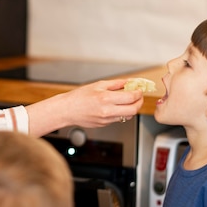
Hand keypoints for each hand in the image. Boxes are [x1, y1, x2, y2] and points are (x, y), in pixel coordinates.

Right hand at [26, 78, 143, 136]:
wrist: (67, 110)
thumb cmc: (79, 97)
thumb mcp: (98, 85)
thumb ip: (116, 84)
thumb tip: (129, 82)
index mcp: (105, 98)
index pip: (131, 97)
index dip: (138, 93)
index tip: (139, 89)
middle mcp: (107, 111)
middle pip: (133, 110)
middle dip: (139, 102)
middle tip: (138, 97)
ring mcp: (106, 120)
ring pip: (127, 116)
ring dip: (131, 108)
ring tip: (128, 101)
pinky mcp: (104, 125)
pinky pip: (118, 119)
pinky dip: (121, 113)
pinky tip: (116, 107)